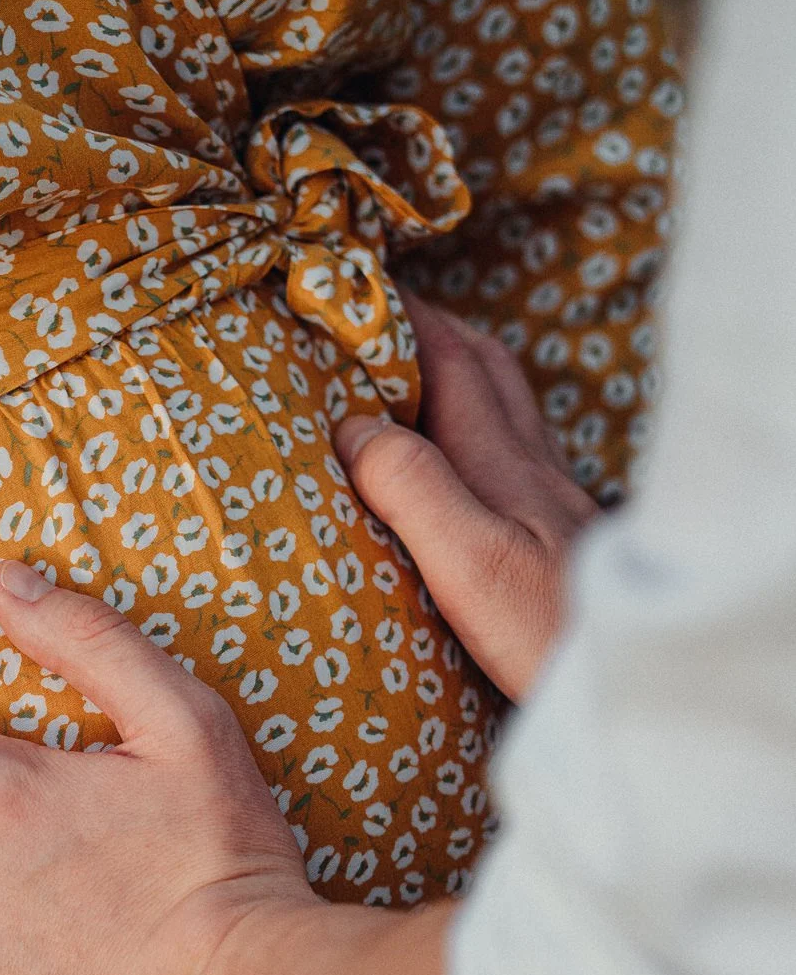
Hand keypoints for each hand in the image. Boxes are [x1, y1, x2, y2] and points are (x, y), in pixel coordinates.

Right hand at [334, 297, 597, 700]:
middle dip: (435, 333)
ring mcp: (552, 509)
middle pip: (487, 375)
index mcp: (502, 466)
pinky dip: (481, 440)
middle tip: (383, 320)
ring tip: (418, 379)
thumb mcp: (468, 562)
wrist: (621, 685)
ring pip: (507, 416)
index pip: (451, 363)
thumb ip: (413, 487)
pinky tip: (471, 469)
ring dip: (462, 382)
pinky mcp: (559, 547)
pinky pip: (515, 464)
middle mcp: (532, 473)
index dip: (403, 319)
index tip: (352, 289)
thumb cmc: (544, 634)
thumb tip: (354, 424)